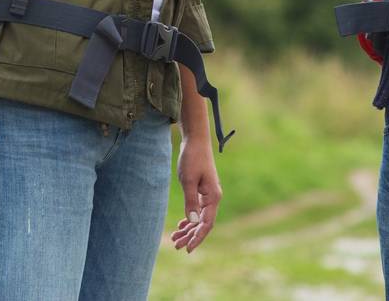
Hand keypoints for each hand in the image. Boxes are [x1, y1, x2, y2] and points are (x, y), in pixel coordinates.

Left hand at [171, 137, 220, 252]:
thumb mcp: (188, 180)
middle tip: (176, 246)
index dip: (197, 237)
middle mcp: (213, 198)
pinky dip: (189, 218)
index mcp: (213, 197)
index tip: (187, 249)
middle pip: (203, 223)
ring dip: (188, 229)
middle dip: (190, 236)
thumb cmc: (192, 158)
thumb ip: (190, 201)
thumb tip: (192, 222)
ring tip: (174, 238)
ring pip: (199, 218)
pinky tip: (181, 225)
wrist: (195, 140)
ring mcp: (208, 195)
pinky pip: (197, 210)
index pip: (206, 224)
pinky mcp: (202, 191)